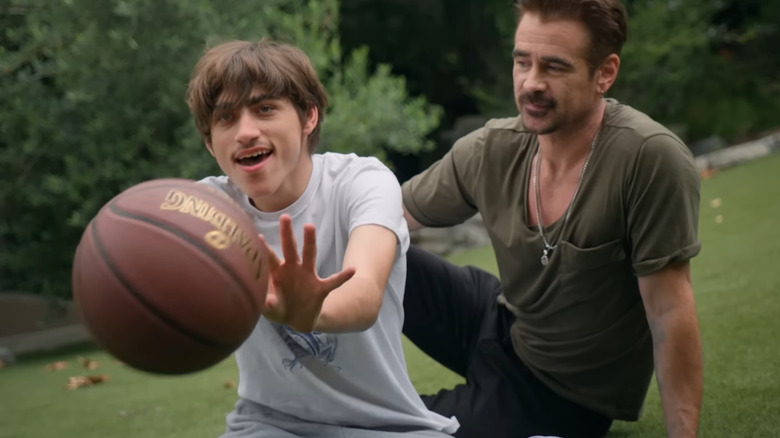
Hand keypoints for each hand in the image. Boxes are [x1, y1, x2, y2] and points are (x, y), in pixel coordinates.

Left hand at [259, 214, 354, 331]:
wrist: (297, 320)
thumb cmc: (280, 309)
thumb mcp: (269, 309)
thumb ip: (267, 304)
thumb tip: (267, 301)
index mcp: (278, 272)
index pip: (270, 257)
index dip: (264, 248)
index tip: (257, 236)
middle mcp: (293, 269)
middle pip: (289, 248)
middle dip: (287, 233)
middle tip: (284, 217)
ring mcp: (308, 277)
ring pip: (310, 255)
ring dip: (310, 241)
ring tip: (309, 226)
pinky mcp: (320, 288)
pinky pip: (334, 281)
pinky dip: (343, 276)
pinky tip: (352, 270)